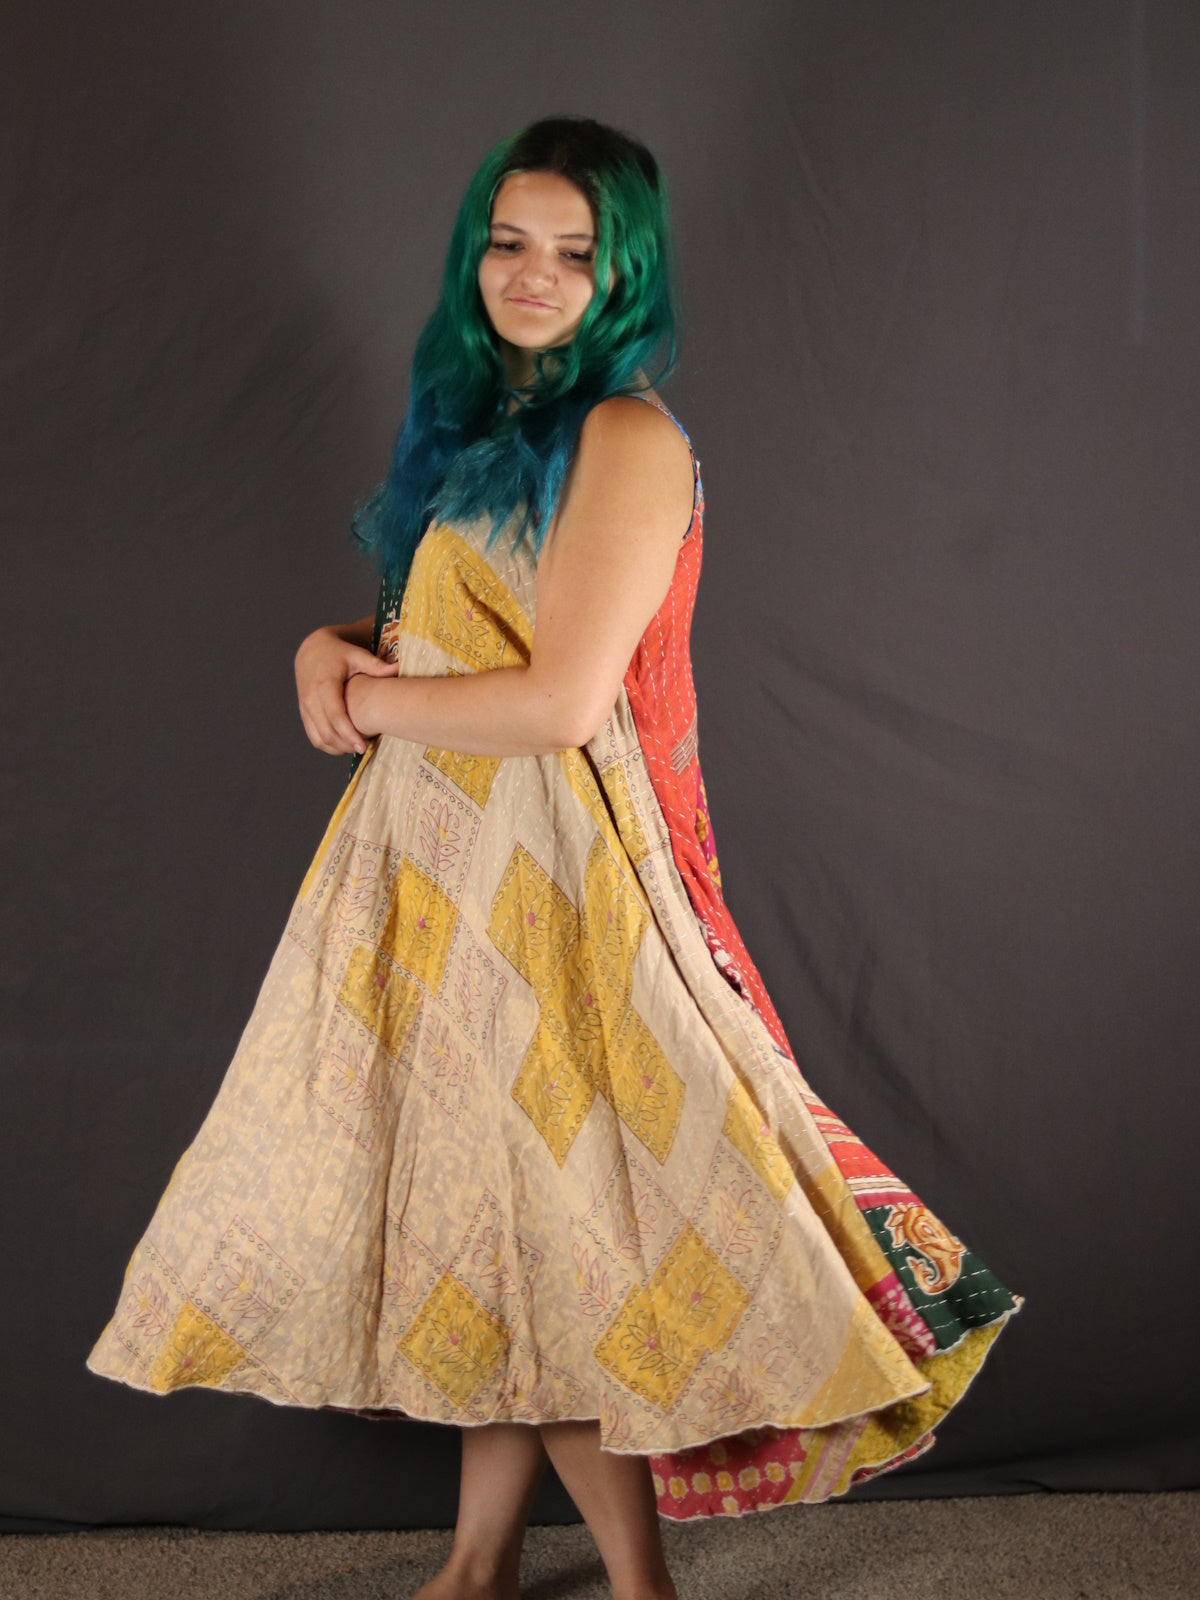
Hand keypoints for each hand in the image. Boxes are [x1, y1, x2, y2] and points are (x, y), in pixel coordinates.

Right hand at [294, 625, 396, 755]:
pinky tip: (346, 744)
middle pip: (327, 732)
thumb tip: (397, 669)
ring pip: (319, 739)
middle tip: (366, 748)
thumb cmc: (338, 654)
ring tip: (358, 747)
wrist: (312, 651)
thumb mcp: (356, 655)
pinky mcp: (304, 714)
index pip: (335, 715)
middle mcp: (311, 698)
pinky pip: (314, 738)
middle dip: (346, 745)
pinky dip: (329, 746)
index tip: (363, 746)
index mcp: (324, 684)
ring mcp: (305, 708)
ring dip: (338, 748)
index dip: (348, 733)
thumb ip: (375, 665)